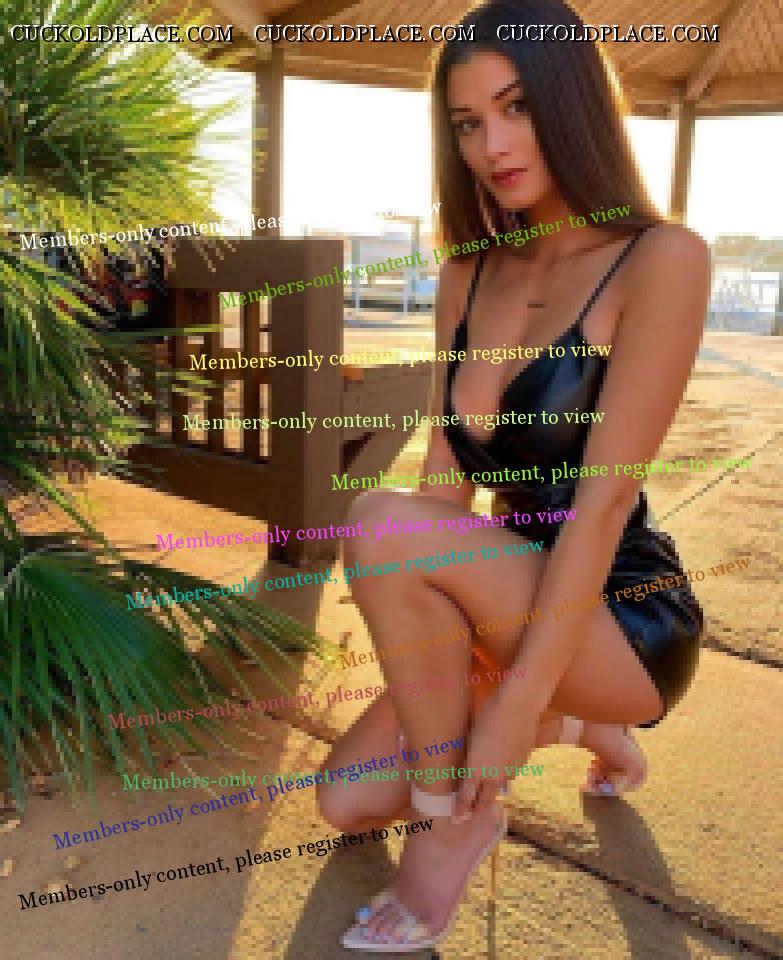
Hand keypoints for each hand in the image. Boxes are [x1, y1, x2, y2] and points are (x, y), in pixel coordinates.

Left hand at [454, 689, 539, 820]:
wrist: (518, 708)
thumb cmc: (487, 716)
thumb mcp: (471, 736)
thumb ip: (470, 757)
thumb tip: (468, 764)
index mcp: (474, 770)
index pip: (466, 798)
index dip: (460, 810)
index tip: (456, 819)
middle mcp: (493, 777)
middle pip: (484, 800)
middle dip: (477, 807)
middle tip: (472, 812)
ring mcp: (510, 771)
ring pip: (500, 786)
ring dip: (493, 787)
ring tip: (489, 783)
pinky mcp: (523, 763)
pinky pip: (512, 772)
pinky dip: (506, 771)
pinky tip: (504, 759)